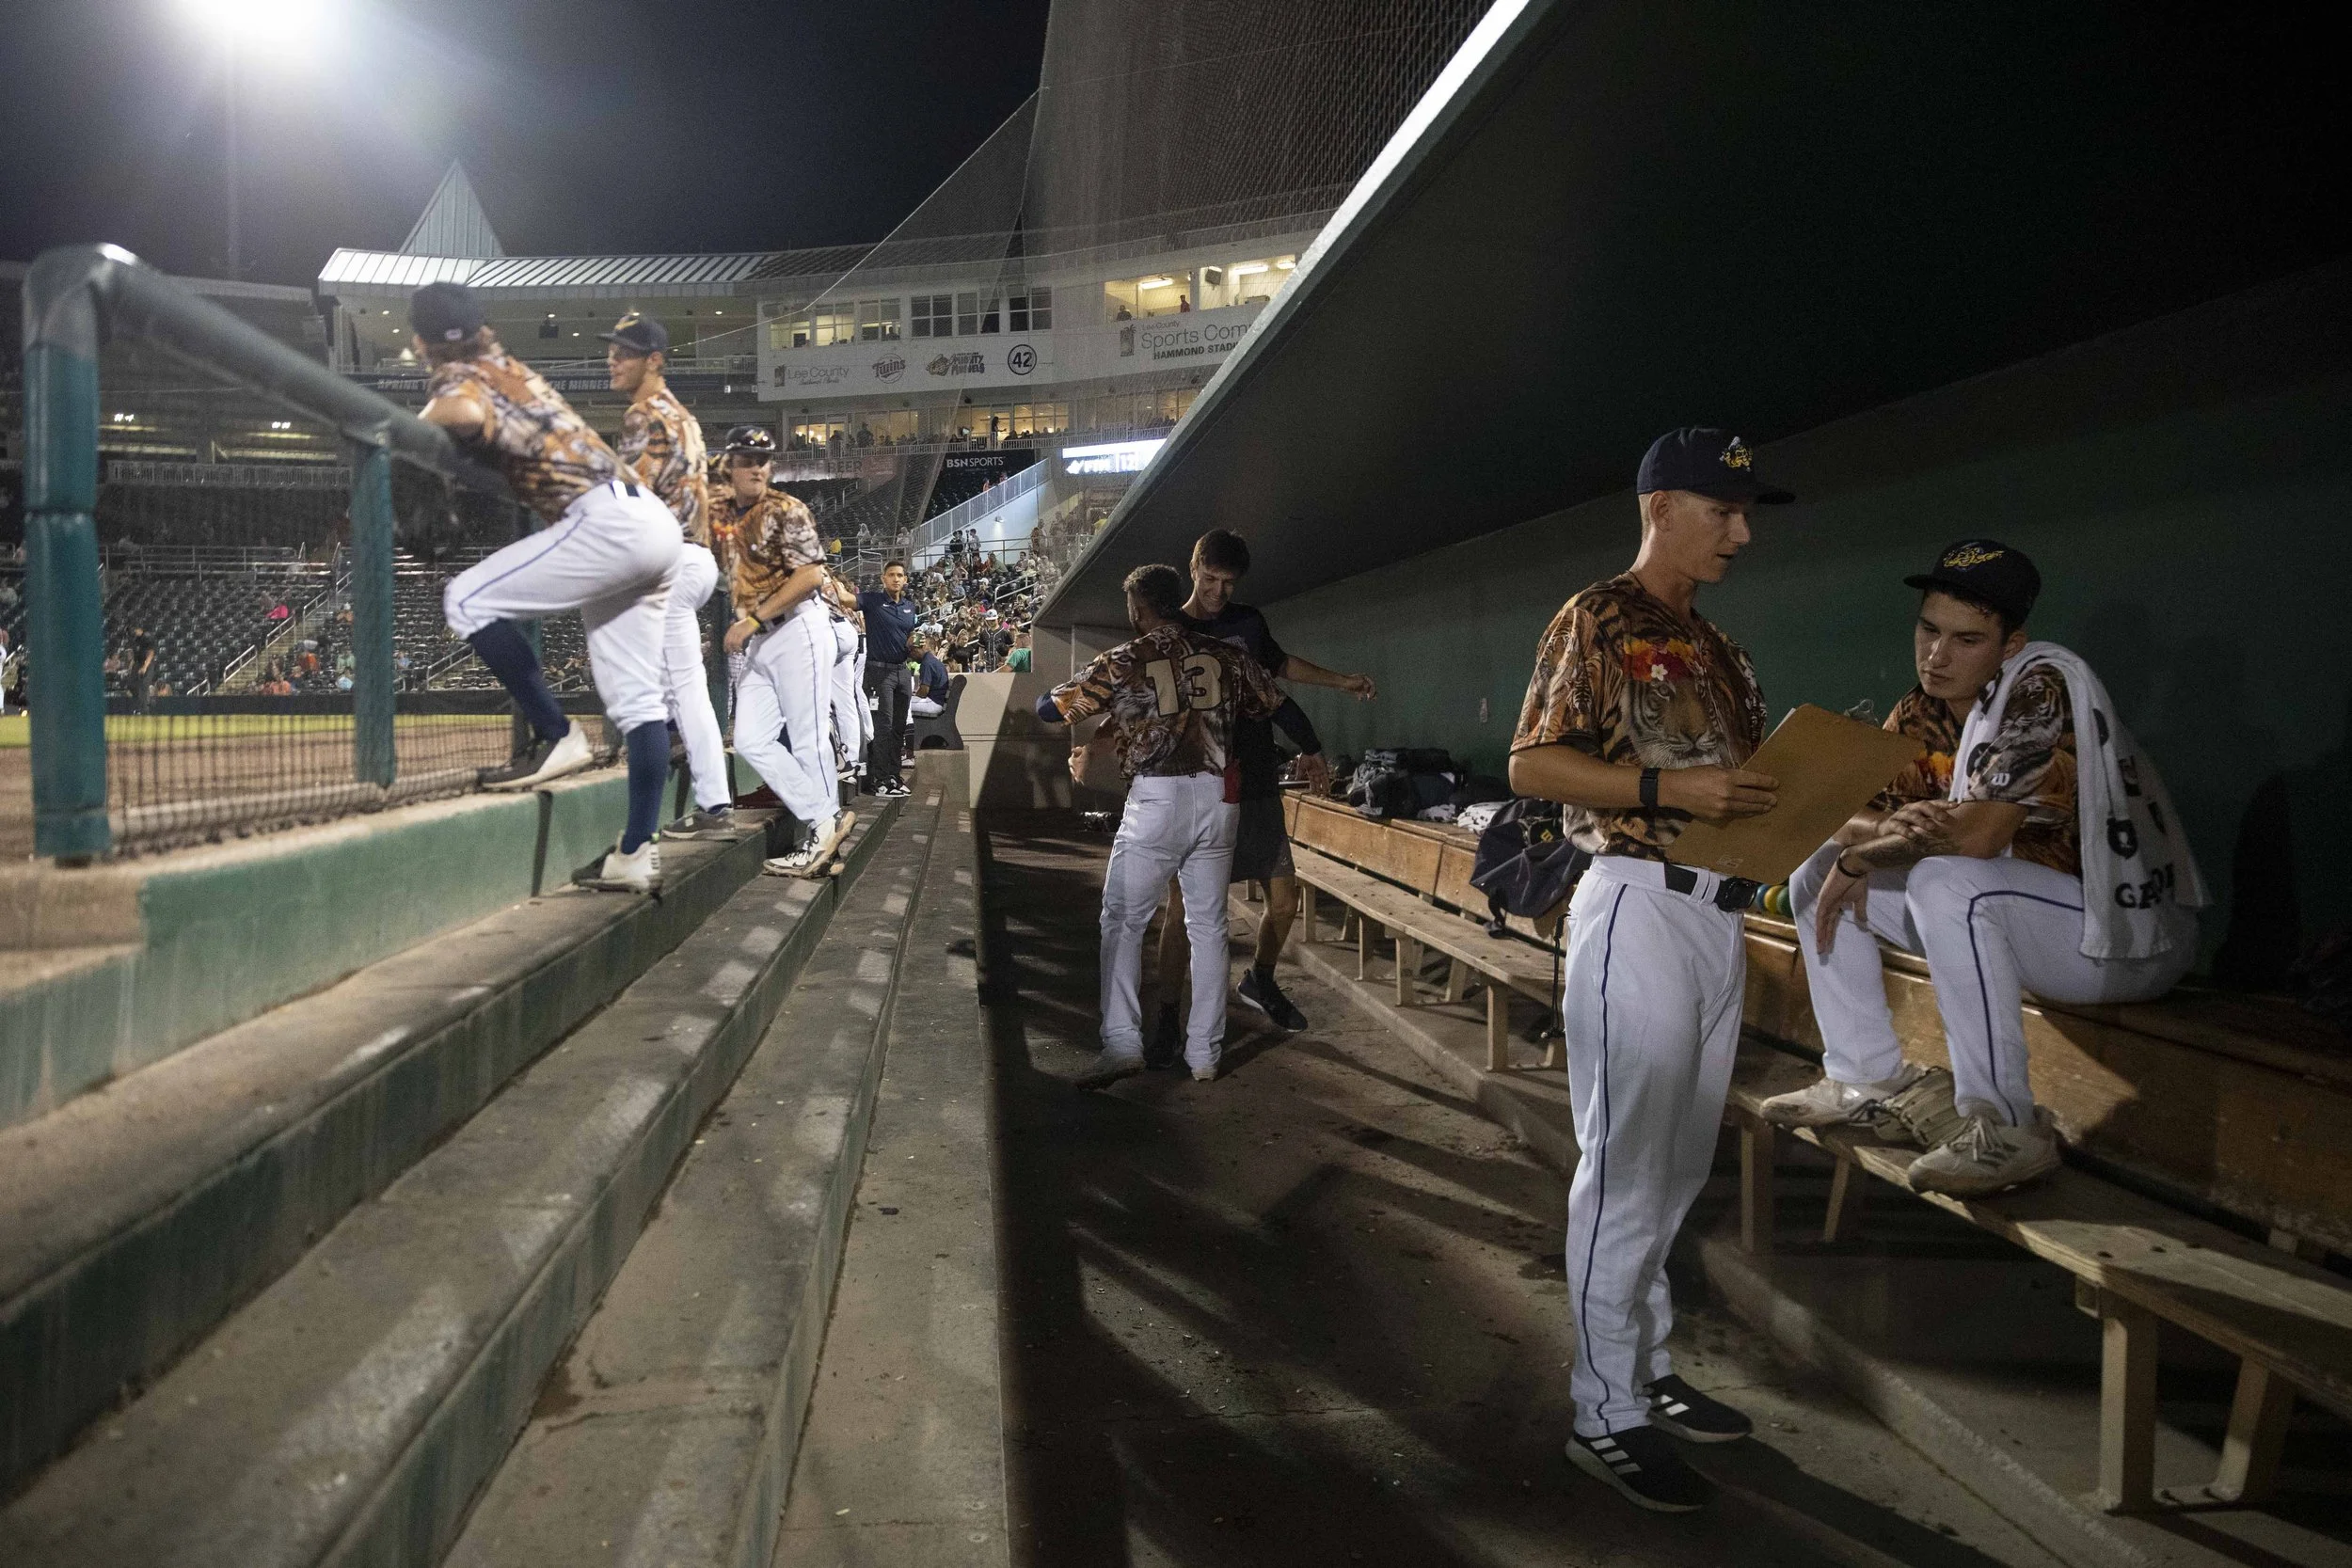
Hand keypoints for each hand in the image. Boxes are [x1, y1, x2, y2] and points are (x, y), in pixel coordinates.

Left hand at [723, 616, 757, 654]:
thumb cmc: (748, 622)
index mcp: (732, 627)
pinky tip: (739, 650)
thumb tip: (735, 637)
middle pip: (729, 641)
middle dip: (728, 647)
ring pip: (733, 642)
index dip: (725, 644)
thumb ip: (736, 630)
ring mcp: (738, 632)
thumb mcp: (739, 625)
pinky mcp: (742, 635)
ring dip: (733, 648)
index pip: (726, 637)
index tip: (725, 648)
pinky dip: (738, 647)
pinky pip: (738, 642)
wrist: (753, 620)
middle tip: (728, 652)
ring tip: (734, 653)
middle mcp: (733, 630)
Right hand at [1296, 752, 1332, 791]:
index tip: (1313, 793)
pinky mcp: (1324, 769)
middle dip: (1319, 789)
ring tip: (1325, 794)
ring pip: (1323, 782)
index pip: (1312, 782)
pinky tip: (1329, 787)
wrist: (1310, 751)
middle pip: (1318, 783)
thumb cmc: (1305, 757)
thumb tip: (1297, 780)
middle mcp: (1316, 773)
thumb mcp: (1301, 767)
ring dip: (1324, 788)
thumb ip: (1300, 773)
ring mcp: (1321, 771)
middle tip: (1320, 796)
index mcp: (1310, 773)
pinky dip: (1327, 783)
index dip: (1312, 788)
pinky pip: (1326, 777)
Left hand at [1341, 672, 1376, 699]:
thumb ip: (1366, 685)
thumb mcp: (1360, 681)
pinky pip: (1361, 694)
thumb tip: (1369, 688)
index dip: (1373, 690)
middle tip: (1372, 698)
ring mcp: (1360, 686)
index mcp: (1365, 678)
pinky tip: (1360, 699)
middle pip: (1370, 688)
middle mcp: (1364, 681)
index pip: (1372, 684)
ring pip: (1366, 692)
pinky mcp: (1356, 690)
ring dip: (1368, 695)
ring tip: (1369, 699)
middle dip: (1372, 693)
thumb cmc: (1351, 681)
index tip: (1370, 695)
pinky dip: (1362, 696)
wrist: (1341, 682)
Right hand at [1657, 765, 1777, 824]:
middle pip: (1754, 796)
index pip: (1753, 780)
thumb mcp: (1715, 768)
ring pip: (1747, 808)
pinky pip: (1737, 814)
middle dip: (1766, 798)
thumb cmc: (1695, 775)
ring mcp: (1724, 806)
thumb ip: (1730, 773)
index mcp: (1728, 777)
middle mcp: (1728, 792)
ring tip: (1768, 807)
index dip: (1767, 782)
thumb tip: (1745, 779)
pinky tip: (1752, 812)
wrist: (1676, 790)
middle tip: (1775, 799)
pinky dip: (1746, 813)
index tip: (1776, 784)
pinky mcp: (1719, 816)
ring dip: (1760, 807)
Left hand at [1814, 854, 1870, 955]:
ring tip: (1821, 948)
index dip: (1829, 934)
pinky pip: (1821, 916)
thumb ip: (1859, 911)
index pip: (1831, 922)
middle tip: (1822, 952)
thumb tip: (1863, 923)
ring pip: (1821, 922)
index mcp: (1835, 904)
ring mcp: (1824, 901)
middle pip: (1825, 925)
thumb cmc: (1857, 880)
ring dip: (1821, 936)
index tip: (1829, 946)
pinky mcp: (1824, 899)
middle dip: (1824, 938)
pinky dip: (1820, 926)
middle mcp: (1828, 904)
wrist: (1854, 867)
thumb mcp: (1859, 899)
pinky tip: (1820, 937)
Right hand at [1886, 799, 1960, 855]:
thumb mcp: (1921, 825)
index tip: (1956, 805)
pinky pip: (1897, 826)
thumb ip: (1935, 825)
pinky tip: (1912, 836)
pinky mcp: (1890, 825)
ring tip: (1931, 827)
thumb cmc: (1909, 829)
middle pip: (1922, 805)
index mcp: (1920, 808)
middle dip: (1934, 811)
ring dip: (1922, 820)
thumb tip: (1957, 832)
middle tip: (1944, 818)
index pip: (1934, 803)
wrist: (1885, 831)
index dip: (1945, 804)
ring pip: (1911, 815)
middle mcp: (1911, 809)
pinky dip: (1905, 830)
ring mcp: (1900, 816)